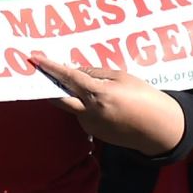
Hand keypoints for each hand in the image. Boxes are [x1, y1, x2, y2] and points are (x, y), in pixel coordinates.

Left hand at [33, 55, 186, 155]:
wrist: (157, 128)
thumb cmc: (144, 97)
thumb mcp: (122, 77)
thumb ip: (96, 73)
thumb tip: (75, 71)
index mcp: (98, 94)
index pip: (68, 77)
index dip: (50, 68)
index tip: (35, 60)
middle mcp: (89, 111)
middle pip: (58, 98)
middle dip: (48, 86)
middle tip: (41, 75)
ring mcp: (90, 124)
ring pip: (72, 106)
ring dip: (73, 95)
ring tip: (91, 87)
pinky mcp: (94, 133)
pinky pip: (83, 115)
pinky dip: (85, 106)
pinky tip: (102, 103)